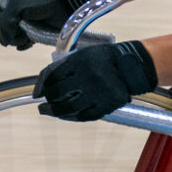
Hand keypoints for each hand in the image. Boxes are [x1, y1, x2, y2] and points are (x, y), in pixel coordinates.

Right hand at [0, 0, 92, 49]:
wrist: (69, 0)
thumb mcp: (20, 3)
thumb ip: (6, 20)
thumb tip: (4, 41)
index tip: (9, 21)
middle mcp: (11, 6)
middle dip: (8, 32)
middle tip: (20, 30)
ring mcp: (21, 19)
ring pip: (9, 36)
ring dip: (17, 39)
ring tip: (28, 36)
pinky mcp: (31, 29)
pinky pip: (19, 41)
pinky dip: (23, 43)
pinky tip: (30, 41)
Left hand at [34, 42, 158, 121]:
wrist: (132, 66)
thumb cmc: (104, 60)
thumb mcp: (83, 54)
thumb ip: (63, 66)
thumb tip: (41, 87)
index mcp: (80, 61)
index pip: (52, 75)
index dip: (42, 86)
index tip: (38, 92)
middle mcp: (88, 76)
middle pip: (57, 92)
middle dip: (47, 99)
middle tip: (44, 103)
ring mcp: (97, 92)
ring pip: (67, 107)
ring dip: (54, 111)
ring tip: (48, 111)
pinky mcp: (106, 105)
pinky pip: (83, 116)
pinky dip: (72, 116)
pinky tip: (67, 115)